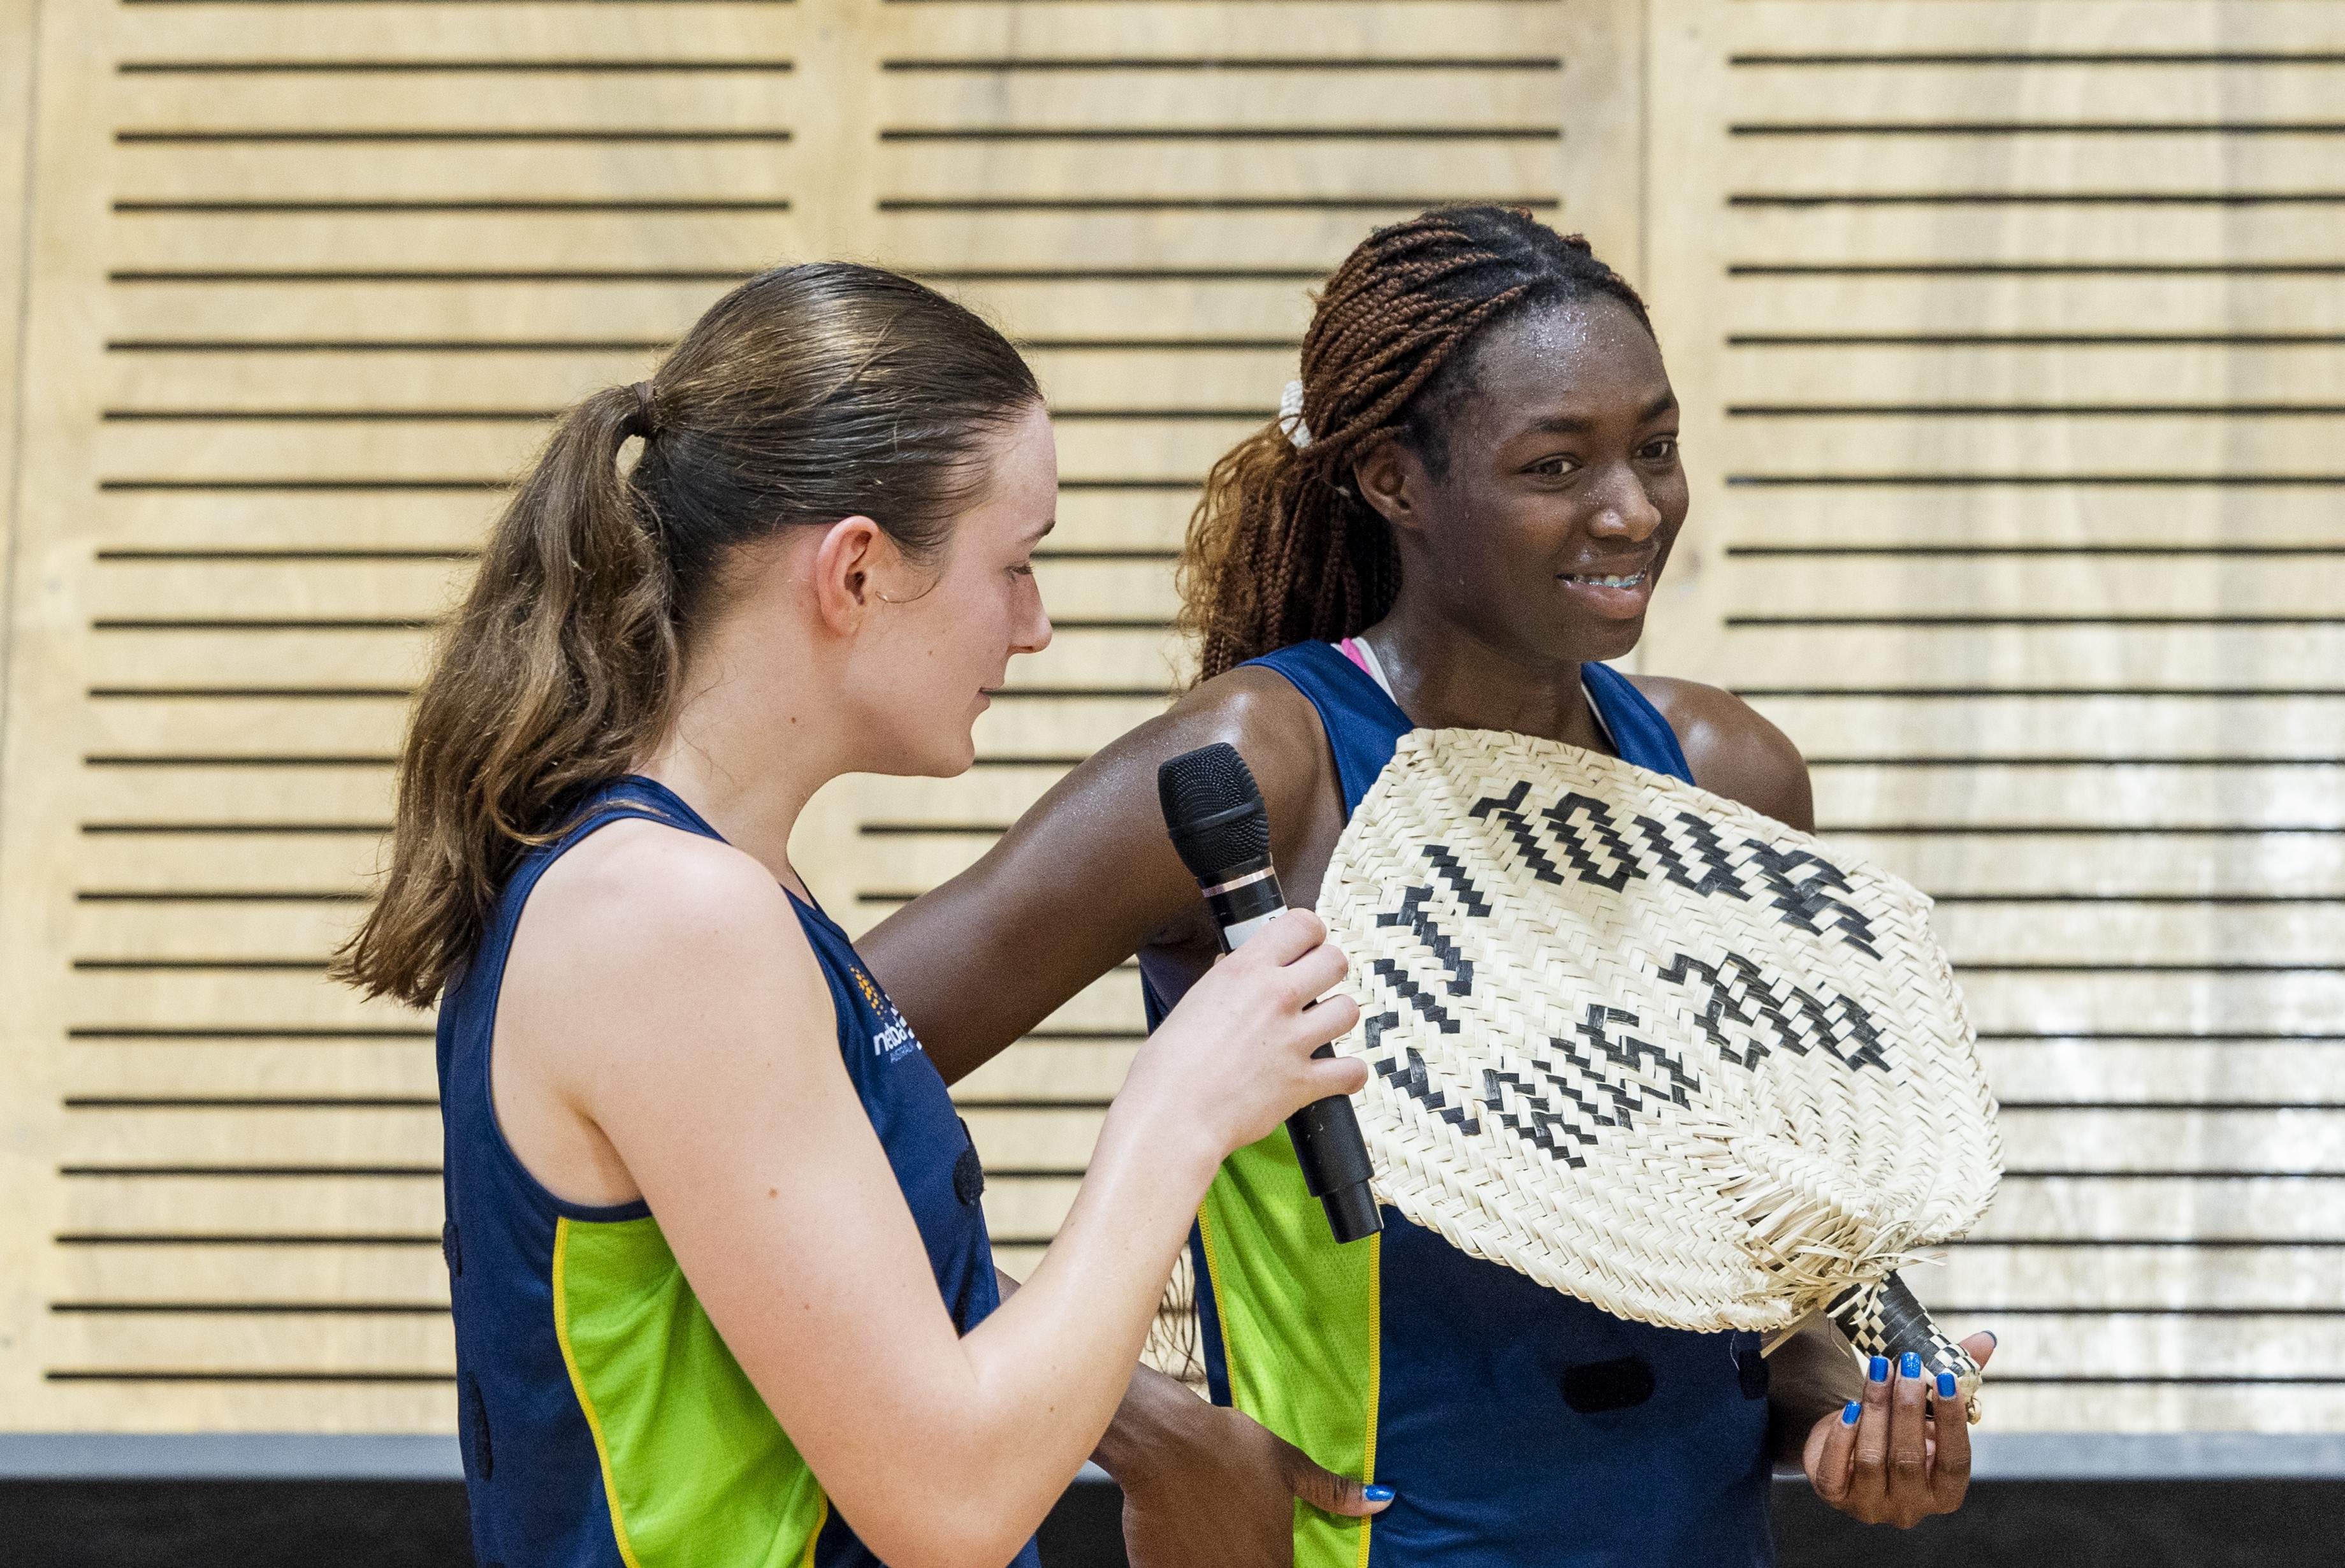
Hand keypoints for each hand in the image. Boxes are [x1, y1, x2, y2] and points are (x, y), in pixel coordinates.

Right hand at [1111, 1381, 1389, 1567]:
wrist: (1164, 1440)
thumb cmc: (1228, 1448)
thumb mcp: (1287, 1465)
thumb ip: (1332, 1493)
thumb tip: (1383, 1501)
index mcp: (1273, 1560)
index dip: (1277, 1560)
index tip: (1263, 1542)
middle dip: (1242, 1556)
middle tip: (1231, 1531)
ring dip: (1213, 1558)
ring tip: (1208, 1531)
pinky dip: (1179, 1559)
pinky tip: (1178, 1535)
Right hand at [1124, 909, 1365, 1161]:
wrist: (1171, 1115)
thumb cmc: (1169, 1064)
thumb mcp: (1195, 1001)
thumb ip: (1228, 982)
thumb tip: (1242, 970)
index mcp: (1244, 970)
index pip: (1302, 924)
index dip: (1311, 934)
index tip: (1308, 946)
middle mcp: (1275, 997)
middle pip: (1336, 961)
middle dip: (1329, 971)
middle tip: (1315, 987)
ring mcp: (1293, 1039)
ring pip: (1349, 1010)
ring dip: (1338, 1018)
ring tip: (1321, 1028)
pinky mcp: (1303, 1081)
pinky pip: (1352, 1070)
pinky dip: (1349, 1075)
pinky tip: (1337, 1074)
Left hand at [1803, 1332, 1996, 1526]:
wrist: (1849, 1443)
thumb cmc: (1898, 1427)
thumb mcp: (1929, 1409)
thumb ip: (1958, 1380)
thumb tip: (1986, 1338)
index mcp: (1945, 1492)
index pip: (1955, 1462)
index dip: (1952, 1422)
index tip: (1947, 1378)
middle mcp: (1911, 1507)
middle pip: (1909, 1459)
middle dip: (1908, 1407)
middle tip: (1906, 1364)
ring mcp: (1871, 1506)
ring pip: (1872, 1459)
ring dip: (1875, 1409)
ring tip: (1878, 1369)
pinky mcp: (1835, 1496)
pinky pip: (1834, 1471)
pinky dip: (1842, 1437)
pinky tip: (1850, 1406)